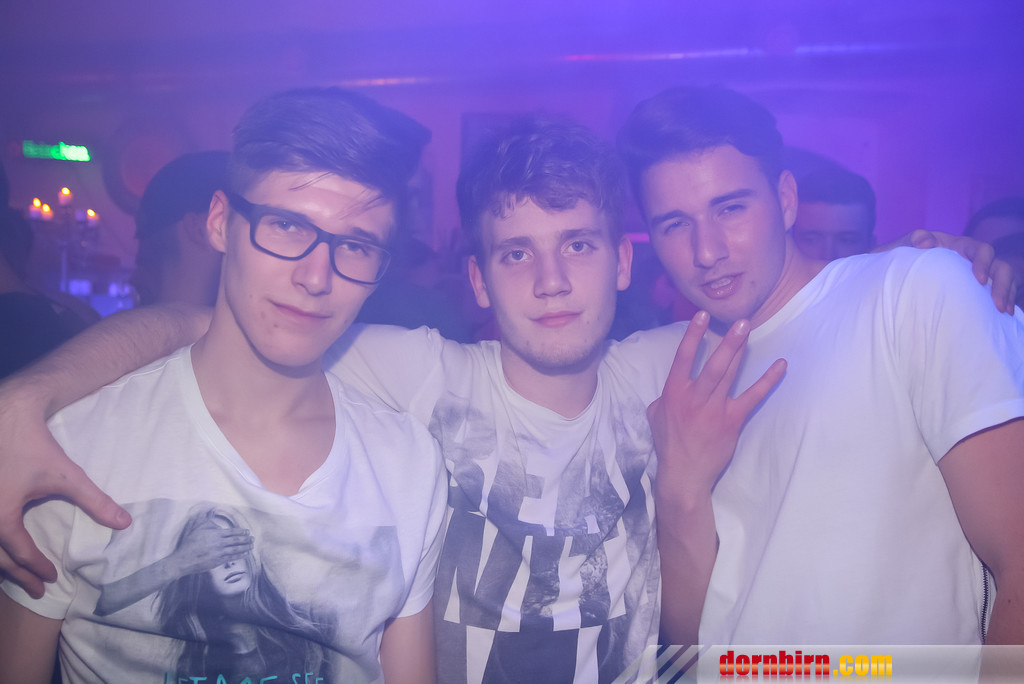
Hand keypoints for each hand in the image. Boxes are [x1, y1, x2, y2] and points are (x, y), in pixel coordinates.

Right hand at [0, 388, 129, 598]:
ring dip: (1, 563)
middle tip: (37, 590)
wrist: (7, 415)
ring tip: (18, 576)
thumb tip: (124, 523)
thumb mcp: (66, 477)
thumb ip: (95, 501)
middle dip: (17, 576)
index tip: (52, 578)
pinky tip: (4, 550)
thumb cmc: (34, 446)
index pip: (19, 552)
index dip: (36, 567)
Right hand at [169, 522, 252, 575]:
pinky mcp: (218, 561)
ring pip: (236, 549)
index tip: (247, 532)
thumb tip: (214, 515)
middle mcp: (220, 542)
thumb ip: (209, 522)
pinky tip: (245, 554)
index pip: (233, 531)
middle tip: (253, 538)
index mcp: (216, 533)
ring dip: (245, 547)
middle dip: (246, 539)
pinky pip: (232, 557)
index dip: (241, 532)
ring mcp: (220, 552)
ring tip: (252, 546)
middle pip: (237, 540)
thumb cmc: (190, 542)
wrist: (184, 559)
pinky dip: (240, 555)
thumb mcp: (199, 528)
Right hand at [648, 312, 786, 502]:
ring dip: (739, 351)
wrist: (684, 473)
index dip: (692, 336)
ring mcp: (714, 408)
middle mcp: (694, 397)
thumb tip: (675, 385)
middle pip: (713, 364)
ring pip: (729, 375)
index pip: (682, 358)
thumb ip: (664, 395)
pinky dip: (767, 380)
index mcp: (673, 393)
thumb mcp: (655, 415)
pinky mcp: (732, 420)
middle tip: (740, 321)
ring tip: (748, 330)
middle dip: (726, 341)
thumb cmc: (668, 443)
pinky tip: (780, 365)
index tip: (701, 315)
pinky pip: (752, 396)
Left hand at [905, 229, 1016, 313]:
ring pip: (1005, 280)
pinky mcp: (981, 287)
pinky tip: (1002, 316)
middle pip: (1001, 267)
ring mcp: (982, 273)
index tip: (979, 280)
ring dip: (1007, 295)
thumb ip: (915, 239)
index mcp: (963, 246)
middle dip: (1002, 285)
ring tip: (1003, 313)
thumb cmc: (912, 254)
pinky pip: (1001, 292)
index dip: (984, 263)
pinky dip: (1004, 302)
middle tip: (997, 305)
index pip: (982, 250)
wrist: (908, 268)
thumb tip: (926, 243)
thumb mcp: (910, 244)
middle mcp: (977, 259)